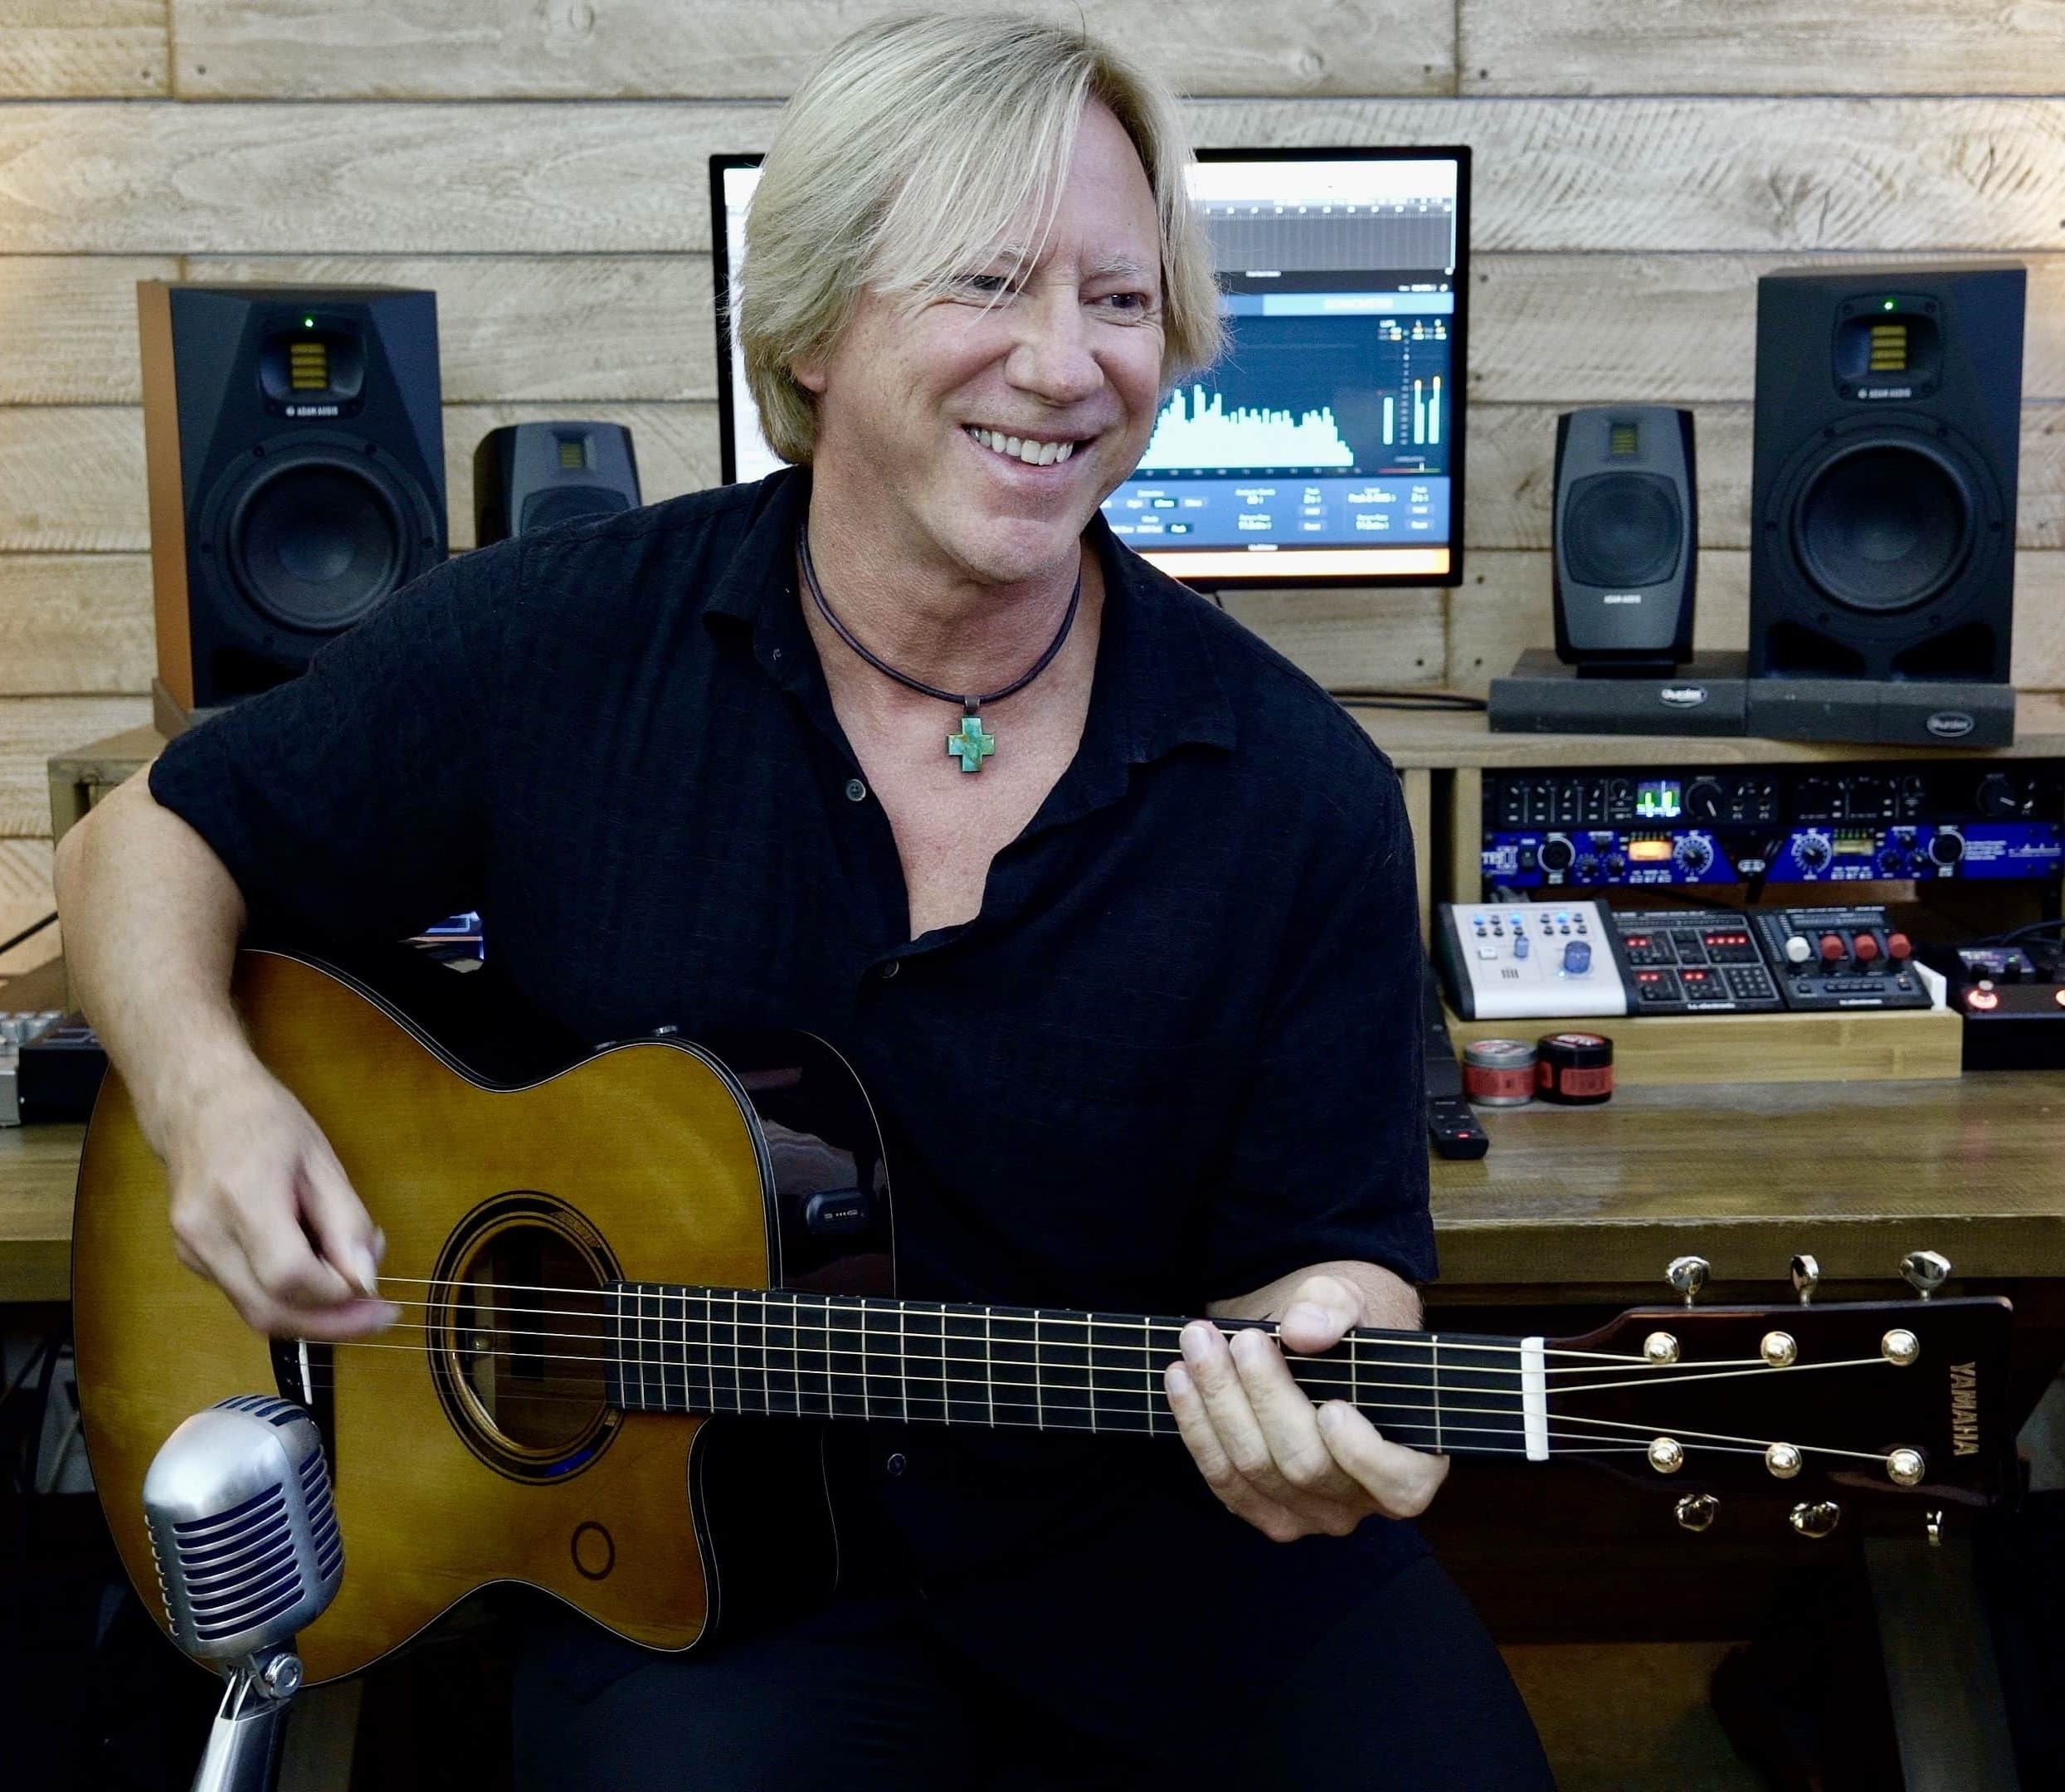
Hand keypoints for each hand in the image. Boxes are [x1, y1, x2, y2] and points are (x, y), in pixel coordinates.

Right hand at [164, 1065, 397, 1339]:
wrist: (197, 1103)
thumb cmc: (263, 1121)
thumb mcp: (322, 1161)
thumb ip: (347, 1222)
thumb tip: (365, 1278)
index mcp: (241, 1197)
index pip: (289, 1276)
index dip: (336, 1296)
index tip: (375, 1292)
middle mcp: (206, 1232)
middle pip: (268, 1310)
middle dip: (330, 1325)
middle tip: (377, 1316)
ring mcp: (191, 1250)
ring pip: (255, 1311)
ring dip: (311, 1314)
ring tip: (351, 1287)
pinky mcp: (191, 1259)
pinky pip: (245, 1294)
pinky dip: (286, 1296)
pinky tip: (313, 1269)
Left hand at [1164, 1272, 1449, 1541]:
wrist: (1307, 1342)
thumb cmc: (1344, 1328)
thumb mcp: (1351, 1301)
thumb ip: (1334, 1309)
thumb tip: (1303, 1330)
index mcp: (1411, 1462)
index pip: (1398, 1482)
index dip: (1362, 1452)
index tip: (1332, 1404)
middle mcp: (1361, 1501)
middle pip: (1305, 1465)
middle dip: (1265, 1397)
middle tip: (1242, 1339)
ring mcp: (1308, 1514)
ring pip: (1254, 1471)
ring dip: (1219, 1404)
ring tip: (1198, 1346)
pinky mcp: (1261, 1507)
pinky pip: (1222, 1480)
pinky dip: (1196, 1427)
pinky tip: (1180, 1379)